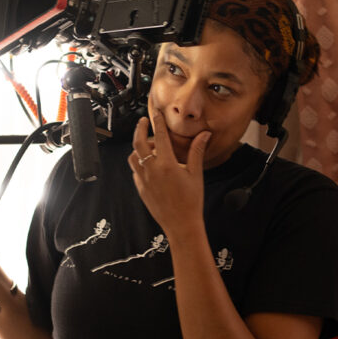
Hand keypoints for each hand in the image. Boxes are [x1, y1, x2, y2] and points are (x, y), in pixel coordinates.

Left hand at [127, 110, 209, 241]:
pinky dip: (139, 163)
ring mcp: (143, 180)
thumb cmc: (191, 201)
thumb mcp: (196, 174)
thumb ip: (197, 152)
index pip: (160, 136)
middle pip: (138, 142)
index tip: (156, 113)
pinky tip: (148, 164)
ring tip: (148, 146)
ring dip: (138, 148)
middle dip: (139, 129)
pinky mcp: (140, 188)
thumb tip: (204, 135)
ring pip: (133, 157)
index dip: (157, 122)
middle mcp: (152, 170)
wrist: (181, 224)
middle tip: (142, 122)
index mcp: (167, 164)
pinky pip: (135, 170)